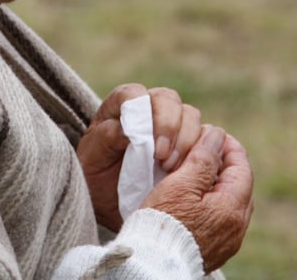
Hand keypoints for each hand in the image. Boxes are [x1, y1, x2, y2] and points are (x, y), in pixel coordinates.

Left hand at [77, 83, 202, 231]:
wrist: (112, 203)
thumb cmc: (97, 176)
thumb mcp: (91, 160)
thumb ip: (105, 138)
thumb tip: (127, 129)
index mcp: (120, 106)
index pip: (133, 94)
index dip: (142, 111)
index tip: (145, 140)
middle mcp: (149, 108)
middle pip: (168, 100)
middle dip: (169, 126)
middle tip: (162, 156)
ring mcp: (172, 122)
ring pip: (190, 115)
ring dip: (186, 140)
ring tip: (170, 167)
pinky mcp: (190, 140)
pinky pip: (206, 135)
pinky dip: (201, 150)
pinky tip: (189, 170)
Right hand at [142, 125, 253, 272]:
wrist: (152, 264)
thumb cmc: (164, 222)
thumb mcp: (181, 183)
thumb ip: (203, 158)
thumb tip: (217, 136)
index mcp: (233, 207)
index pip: (242, 166)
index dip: (227, 145)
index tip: (210, 134)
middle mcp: (237, 227)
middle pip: (238, 184)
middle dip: (222, 164)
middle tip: (201, 151)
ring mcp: (228, 240)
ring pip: (229, 201)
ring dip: (216, 184)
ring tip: (193, 173)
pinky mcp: (216, 249)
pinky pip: (220, 218)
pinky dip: (211, 203)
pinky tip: (192, 198)